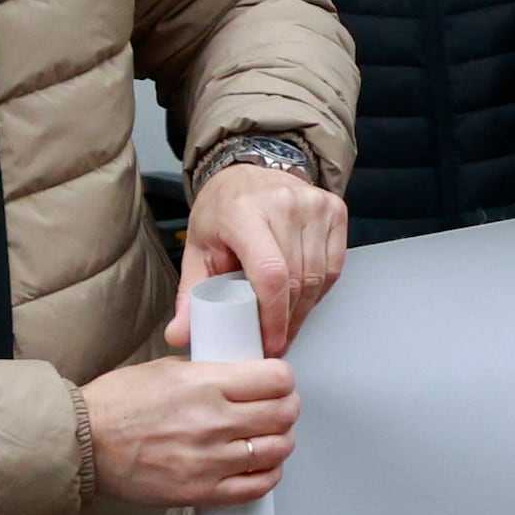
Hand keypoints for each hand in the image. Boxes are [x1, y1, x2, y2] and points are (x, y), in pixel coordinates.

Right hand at [83, 353, 300, 505]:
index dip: (284, 380)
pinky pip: (256, 487)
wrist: (82, 444)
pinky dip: (268, 475)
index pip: (276, 379)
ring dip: (281, 442)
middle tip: (280, 408)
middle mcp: (211, 420)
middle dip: (287, 409)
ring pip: (276, 451)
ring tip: (270, 437)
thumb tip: (244, 376)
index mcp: (204, 383)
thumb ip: (209, 372)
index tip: (279, 382)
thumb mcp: (166, 368)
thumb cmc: (115, 405)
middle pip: (284, 414)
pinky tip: (261, 466)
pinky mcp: (201, 491)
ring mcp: (208, 459)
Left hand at [178, 158, 345, 346]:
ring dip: (303, 309)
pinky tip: (301, 297)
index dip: (273, 315)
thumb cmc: (222, 212)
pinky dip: (318, 290)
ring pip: (317, 277)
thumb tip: (179, 336)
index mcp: (242, 212)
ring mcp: (313, 205)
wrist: (248, 171)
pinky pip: (333, 266)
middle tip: (274, 341)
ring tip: (286, 324)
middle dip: (287, 321)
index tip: (270, 342)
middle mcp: (283, 203)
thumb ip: (191, 294)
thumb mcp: (198, 248)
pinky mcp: (334, 210)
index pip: (270, 272)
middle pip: (296, 280)